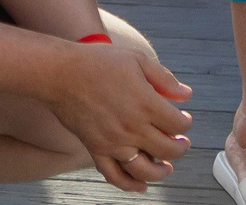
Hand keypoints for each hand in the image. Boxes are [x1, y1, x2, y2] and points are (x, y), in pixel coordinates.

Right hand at [49, 30, 192, 191]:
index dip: (185, 123)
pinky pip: (116, 176)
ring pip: (147, 170)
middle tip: (180, 141)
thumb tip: (186, 94)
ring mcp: (114, 142)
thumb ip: (164, 78)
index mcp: (145, 103)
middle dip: (180, 146)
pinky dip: (131, 185)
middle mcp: (132, 127)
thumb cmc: (97, 62)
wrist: (59, 73)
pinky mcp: (97, 149)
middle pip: (168, 150)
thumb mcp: (136, 60)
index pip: (178, 125)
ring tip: (167, 166)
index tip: (183, 118)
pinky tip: (141, 185)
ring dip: (162, 171)